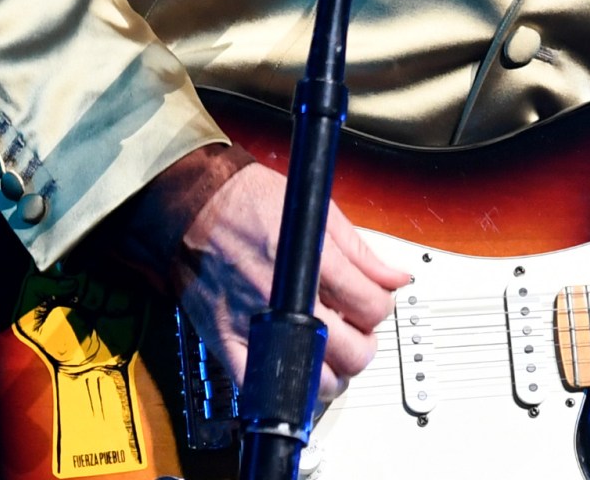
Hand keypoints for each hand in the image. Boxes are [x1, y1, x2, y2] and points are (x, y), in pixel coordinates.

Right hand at [171, 164, 413, 401]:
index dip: (382, 308)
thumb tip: (396, 278)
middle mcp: (288, 298)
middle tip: (357, 332)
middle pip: (352, 351)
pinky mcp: (226, 340)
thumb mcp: (318, 214)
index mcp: (314, 263)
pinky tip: (293, 372)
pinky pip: (259, 385)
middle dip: (365, 344)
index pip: (371, 307)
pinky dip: (283, 388)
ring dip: (333, 372)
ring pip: (314, 378)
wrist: (193, 208)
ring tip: (330, 354)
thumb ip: (361, 252)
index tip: (374, 304)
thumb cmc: (249, 202)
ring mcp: (257, 324)